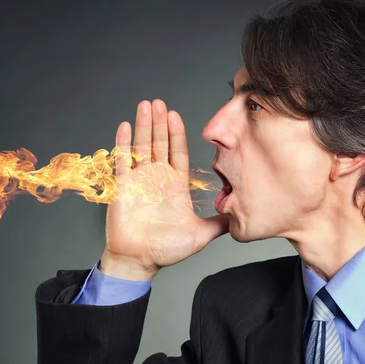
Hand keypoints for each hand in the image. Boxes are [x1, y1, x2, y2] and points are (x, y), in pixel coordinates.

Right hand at [102, 99, 229, 276]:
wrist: (138, 260)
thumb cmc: (166, 250)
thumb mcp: (200, 234)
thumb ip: (219, 222)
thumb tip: (242, 216)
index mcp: (174, 185)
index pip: (178, 152)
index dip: (177, 133)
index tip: (176, 115)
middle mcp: (157, 178)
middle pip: (159, 144)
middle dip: (161, 123)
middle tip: (160, 103)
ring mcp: (139, 181)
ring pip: (142, 147)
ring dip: (144, 126)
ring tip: (146, 105)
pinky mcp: (123, 187)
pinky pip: (122, 161)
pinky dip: (123, 143)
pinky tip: (126, 125)